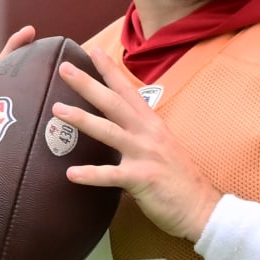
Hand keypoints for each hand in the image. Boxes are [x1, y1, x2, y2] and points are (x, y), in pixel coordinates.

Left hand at [50, 44, 221, 243]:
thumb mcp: (161, 148)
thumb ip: (139, 135)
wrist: (201, 207)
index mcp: (152, 124)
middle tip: (64, 68)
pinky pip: (112, 175)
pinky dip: (91, 174)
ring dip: (82, 119)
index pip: (128, 91)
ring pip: (110, 132)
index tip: (93, 51)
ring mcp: (146, 155)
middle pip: (114, 103)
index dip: (110, 71)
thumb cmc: (179, 180)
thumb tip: (116, 128)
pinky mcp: (143, 179)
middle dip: (88, 84)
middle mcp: (148, 134)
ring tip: (57, 110)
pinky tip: (70, 173)